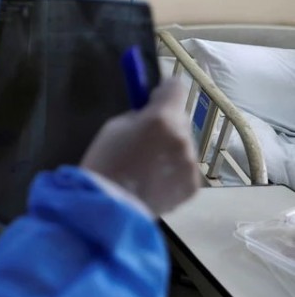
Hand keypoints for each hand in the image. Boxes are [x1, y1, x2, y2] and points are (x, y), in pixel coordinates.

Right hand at [81, 77, 199, 214]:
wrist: (110, 208)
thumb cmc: (104, 163)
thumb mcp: (114, 128)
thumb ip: (137, 118)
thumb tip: (150, 115)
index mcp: (161, 119)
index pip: (176, 88)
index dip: (164, 91)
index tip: (153, 99)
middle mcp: (183, 138)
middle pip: (181, 119)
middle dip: (166, 124)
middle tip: (145, 139)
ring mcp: (190, 163)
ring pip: (183, 145)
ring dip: (169, 149)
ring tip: (147, 167)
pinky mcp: (192, 186)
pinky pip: (184, 168)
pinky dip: (172, 171)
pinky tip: (154, 182)